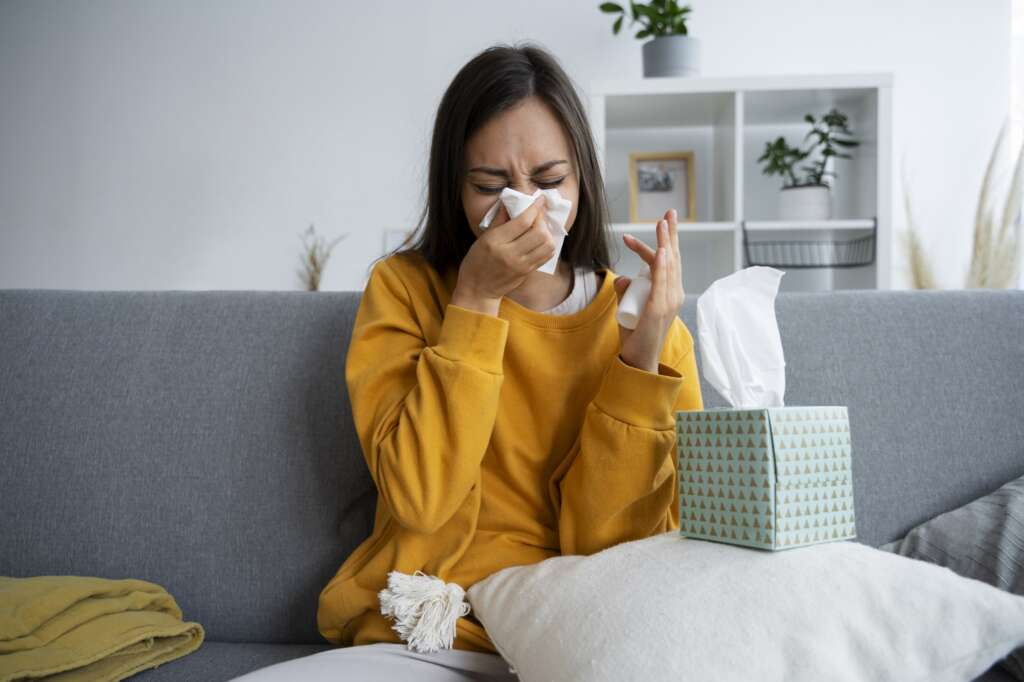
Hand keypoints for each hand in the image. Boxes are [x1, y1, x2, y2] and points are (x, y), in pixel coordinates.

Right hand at [451, 196, 554, 314]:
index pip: (523, 221)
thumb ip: (499, 220)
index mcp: (496, 241)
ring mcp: (521, 265)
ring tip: (540, 228)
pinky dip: (547, 244)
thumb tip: (511, 202)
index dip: (534, 208)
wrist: (478, 289)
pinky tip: (541, 240)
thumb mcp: (483, 238)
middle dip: (541, 219)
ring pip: (546, 244)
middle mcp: (510, 254)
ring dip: (547, 232)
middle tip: (538, 215)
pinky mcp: (527, 272)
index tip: (539, 199)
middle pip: (539, 232)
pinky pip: (546, 255)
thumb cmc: (477, 261)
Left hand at [612, 209, 684, 372]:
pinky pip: (662, 284)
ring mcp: (668, 302)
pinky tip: (662, 251)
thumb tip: (621, 276)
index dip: (662, 242)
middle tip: (669, 212)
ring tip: (662, 223)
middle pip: (674, 258)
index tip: (651, 226)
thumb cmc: (636, 334)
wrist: (639, 359)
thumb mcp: (628, 307)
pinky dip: (662, 267)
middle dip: (671, 234)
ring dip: (666, 242)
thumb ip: (624, 291)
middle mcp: (674, 294)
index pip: (667, 262)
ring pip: (669, 266)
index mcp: (670, 292)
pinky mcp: (659, 310)